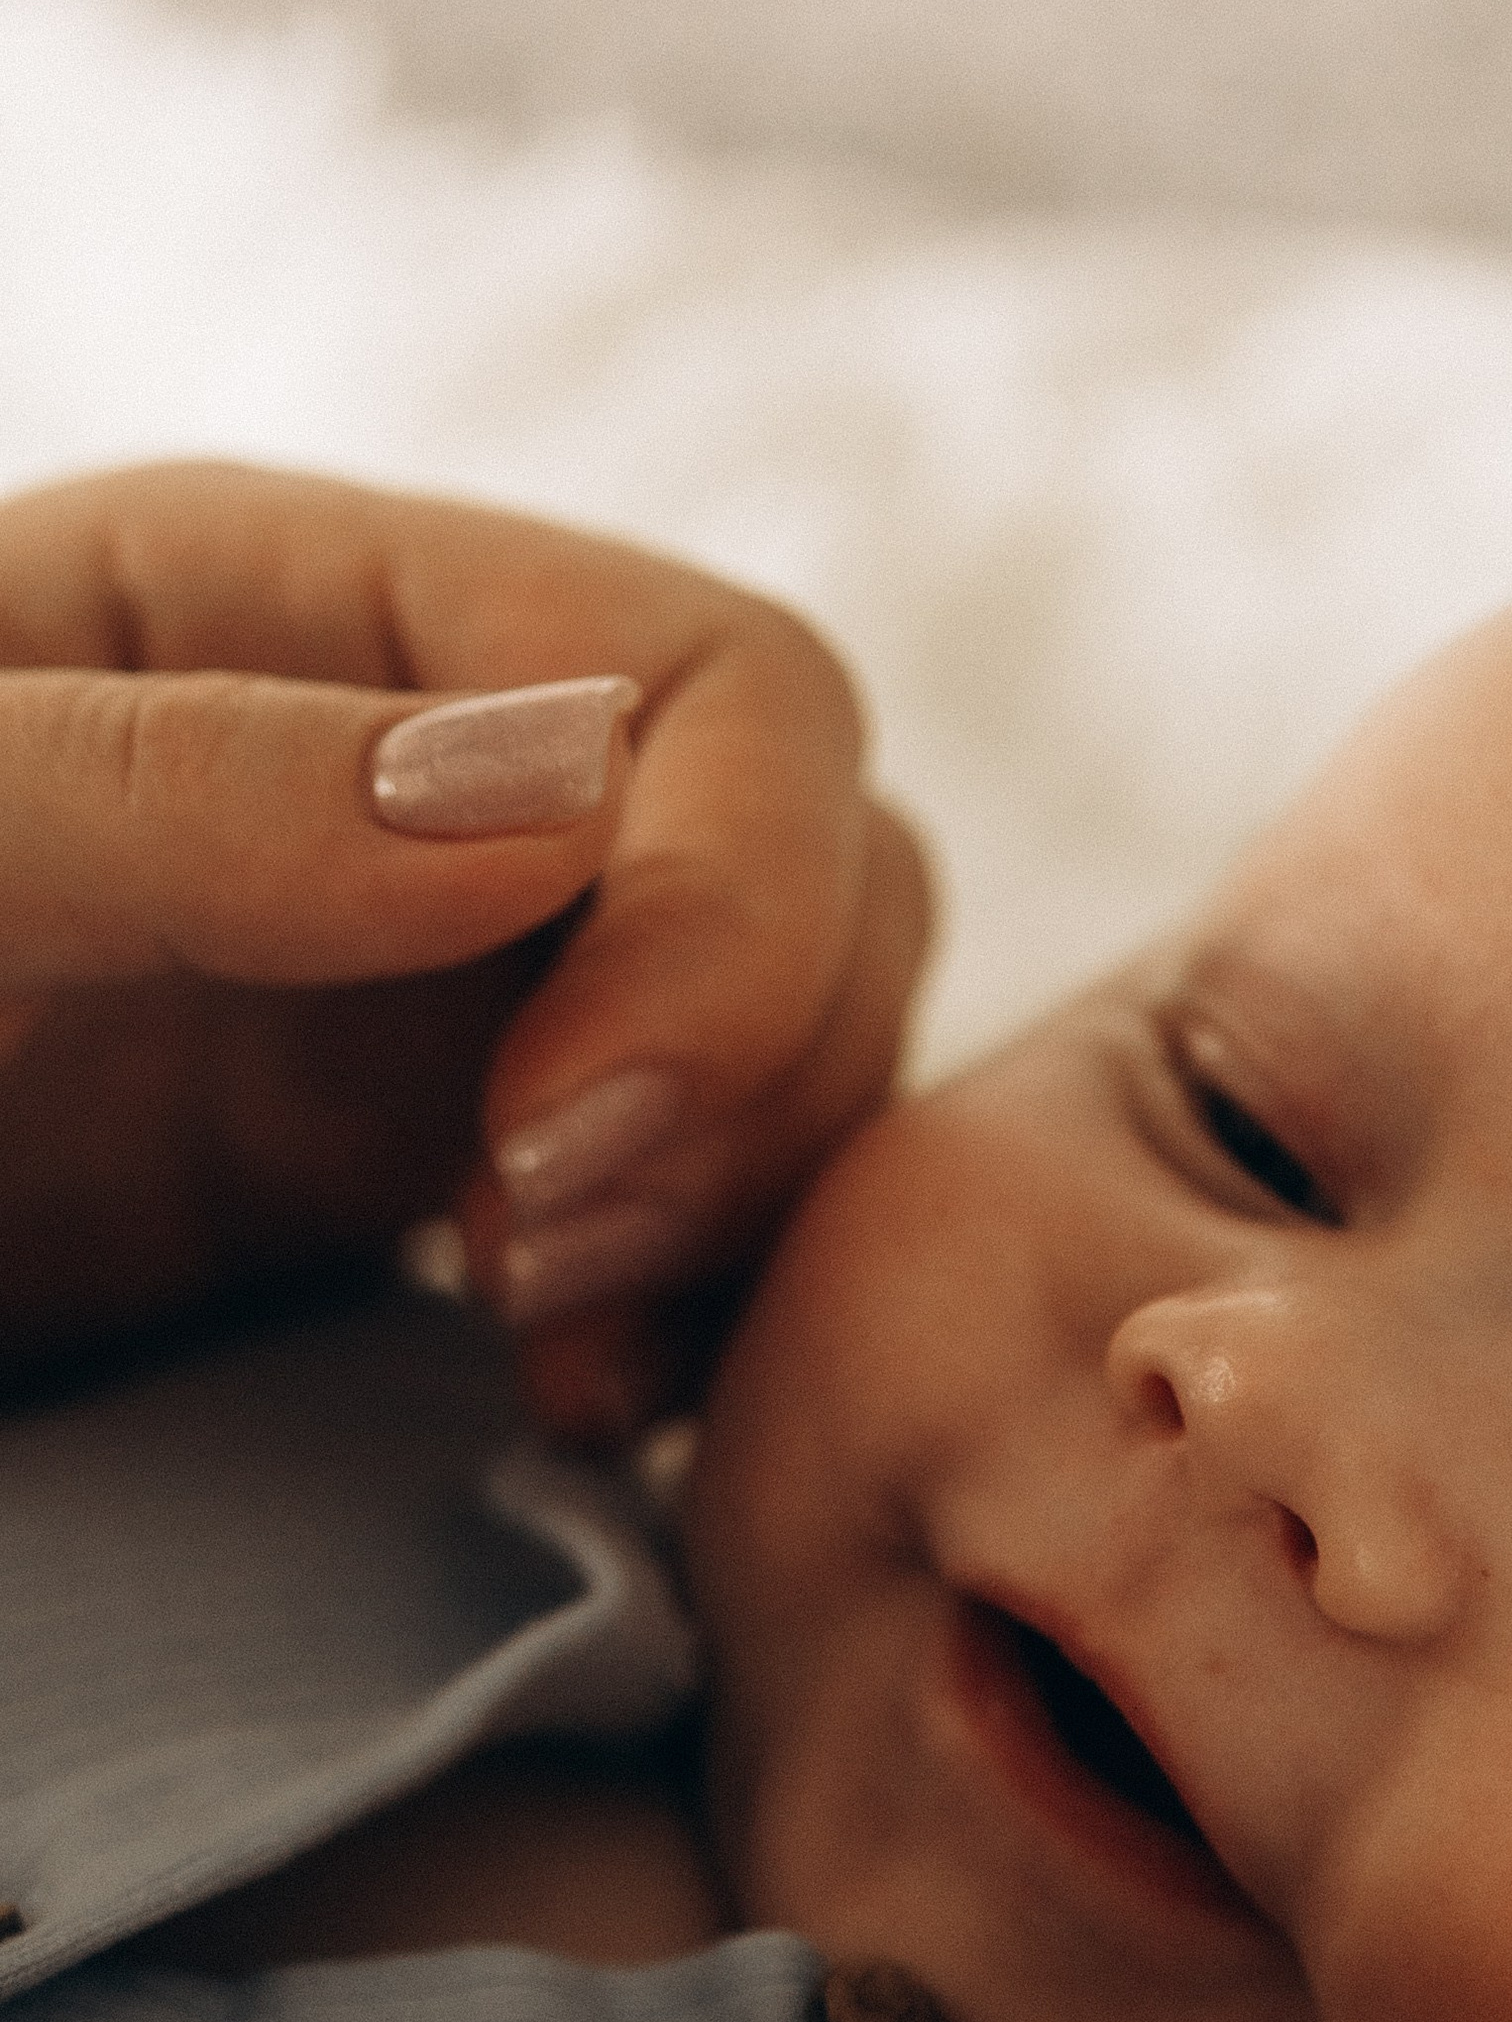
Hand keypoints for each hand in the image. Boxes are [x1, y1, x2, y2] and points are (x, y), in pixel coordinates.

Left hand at [0, 459, 927, 1434]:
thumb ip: (179, 789)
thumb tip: (552, 788)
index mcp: (308, 615)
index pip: (724, 695)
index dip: (721, 918)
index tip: (544, 1147)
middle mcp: (438, 779)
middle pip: (822, 865)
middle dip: (746, 1082)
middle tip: (521, 1274)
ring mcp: (464, 984)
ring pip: (807, 1046)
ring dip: (749, 1211)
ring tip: (549, 1360)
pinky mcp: (455, 1174)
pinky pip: (718, 1207)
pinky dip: (711, 1308)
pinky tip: (568, 1405)